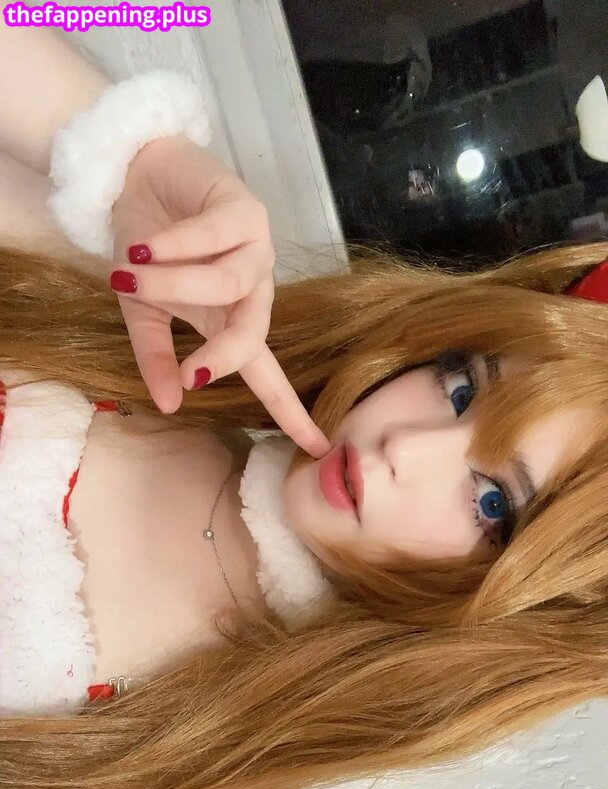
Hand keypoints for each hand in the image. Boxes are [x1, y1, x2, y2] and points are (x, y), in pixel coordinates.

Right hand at [109, 134, 332, 459]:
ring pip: (228, 283)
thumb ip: (156, 357)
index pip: (264, 374)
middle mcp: (253, 288)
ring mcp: (254, 248)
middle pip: (252, 334)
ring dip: (175, 283)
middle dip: (223, 356)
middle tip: (193, 373)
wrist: (134, 176)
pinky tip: (143, 244)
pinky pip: (214, 236)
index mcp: (231, 320)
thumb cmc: (144, 249)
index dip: (290, 411)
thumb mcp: (142, 311)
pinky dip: (173, 245)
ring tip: (130, 273)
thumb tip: (168, 405)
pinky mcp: (245, 208)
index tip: (319, 449)